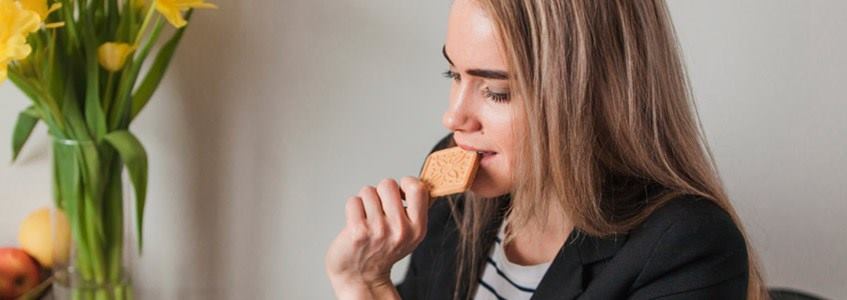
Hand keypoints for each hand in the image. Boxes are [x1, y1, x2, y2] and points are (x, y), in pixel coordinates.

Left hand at [325, 177, 430, 298]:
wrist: (361, 277)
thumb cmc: (383, 251)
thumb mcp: (409, 235)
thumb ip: (415, 211)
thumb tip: (417, 182)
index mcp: (417, 228)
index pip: (417, 189)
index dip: (406, 183)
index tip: (399, 192)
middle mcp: (400, 230)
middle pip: (388, 184)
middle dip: (380, 192)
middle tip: (378, 209)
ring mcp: (379, 231)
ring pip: (368, 191)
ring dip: (365, 202)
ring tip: (367, 219)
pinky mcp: (358, 232)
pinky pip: (354, 201)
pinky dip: (353, 209)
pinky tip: (356, 223)